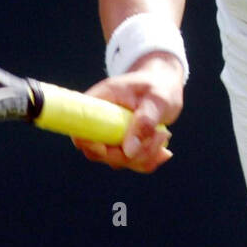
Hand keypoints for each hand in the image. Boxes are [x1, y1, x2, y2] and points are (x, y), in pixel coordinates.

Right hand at [70, 52, 183, 173]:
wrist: (166, 84)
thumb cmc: (159, 86)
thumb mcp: (157, 100)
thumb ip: (144, 122)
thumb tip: (129, 151)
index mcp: (101, 100)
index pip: (80, 126)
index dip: (91, 143)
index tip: (117, 147)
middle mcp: (100, 119)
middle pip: (98, 151)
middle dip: (130, 154)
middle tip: (160, 135)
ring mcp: (109, 134)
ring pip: (116, 160)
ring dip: (143, 156)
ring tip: (163, 135)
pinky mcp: (121, 144)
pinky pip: (129, 162)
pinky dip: (147, 161)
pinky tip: (163, 151)